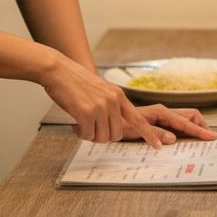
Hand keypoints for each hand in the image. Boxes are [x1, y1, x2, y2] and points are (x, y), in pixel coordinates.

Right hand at [42, 54, 161, 147]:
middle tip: (91, 129)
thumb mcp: (101, 90)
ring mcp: (100, 106)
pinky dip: (80, 134)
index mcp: (119, 95)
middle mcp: (113, 101)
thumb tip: (113, 127)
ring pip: (102, 137)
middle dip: (104, 136)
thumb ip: (110, 105)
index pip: (139, 119)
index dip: (149, 134)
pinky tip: (74, 124)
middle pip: (116, 135)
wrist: (58, 70)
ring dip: (90, 135)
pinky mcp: (86, 112)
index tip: (158, 145)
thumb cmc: (76, 82)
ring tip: (81, 123)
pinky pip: (87, 135)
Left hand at [126, 105, 216, 145]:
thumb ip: (155, 133)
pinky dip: (187, 130)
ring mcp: (163, 116)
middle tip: (210, 139)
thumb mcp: (136, 131)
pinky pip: (179, 124)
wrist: (110, 118)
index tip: (212, 136)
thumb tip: (173, 139)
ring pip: (186, 119)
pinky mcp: (161, 121)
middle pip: (191, 115)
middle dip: (201, 126)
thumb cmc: (122, 124)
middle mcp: (164, 112)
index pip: (185, 121)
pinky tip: (188, 139)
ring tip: (203, 139)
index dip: (199, 130)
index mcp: (161, 112)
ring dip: (195, 128)